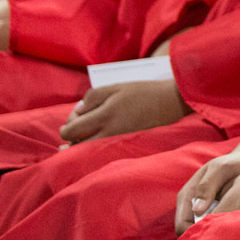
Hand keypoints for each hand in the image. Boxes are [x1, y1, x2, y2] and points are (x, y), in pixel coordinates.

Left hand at [60, 79, 190, 144]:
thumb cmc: (144, 91)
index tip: (76, 116)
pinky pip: (101, 152)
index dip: (68, 124)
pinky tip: (93, 145)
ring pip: (87, 152)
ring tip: (80, 138)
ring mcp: (116, 142)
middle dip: (70, 137)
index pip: (72, 129)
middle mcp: (108, 133)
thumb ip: (93, 96)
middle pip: (76, 144)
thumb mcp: (116, 86)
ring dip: (80, 145)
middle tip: (75, 128)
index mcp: (104, 116)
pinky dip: (93, 149)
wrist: (171, 103)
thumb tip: (78, 110)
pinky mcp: (125, 147)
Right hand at [175, 131, 239, 233]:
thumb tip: (197, 209)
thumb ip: (208, 186)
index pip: (181, 225)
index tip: (213, 237)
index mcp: (186, 195)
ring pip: (198, 232)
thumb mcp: (221, 170)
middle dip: (201, 237)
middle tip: (222, 238)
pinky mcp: (209, 213)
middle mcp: (188, 205)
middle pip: (187, 232)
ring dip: (209, 235)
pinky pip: (208, 228)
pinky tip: (229, 229)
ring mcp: (198, 210)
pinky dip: (216, 231)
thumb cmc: (233, 164)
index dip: (193, 235)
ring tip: (227, 234)